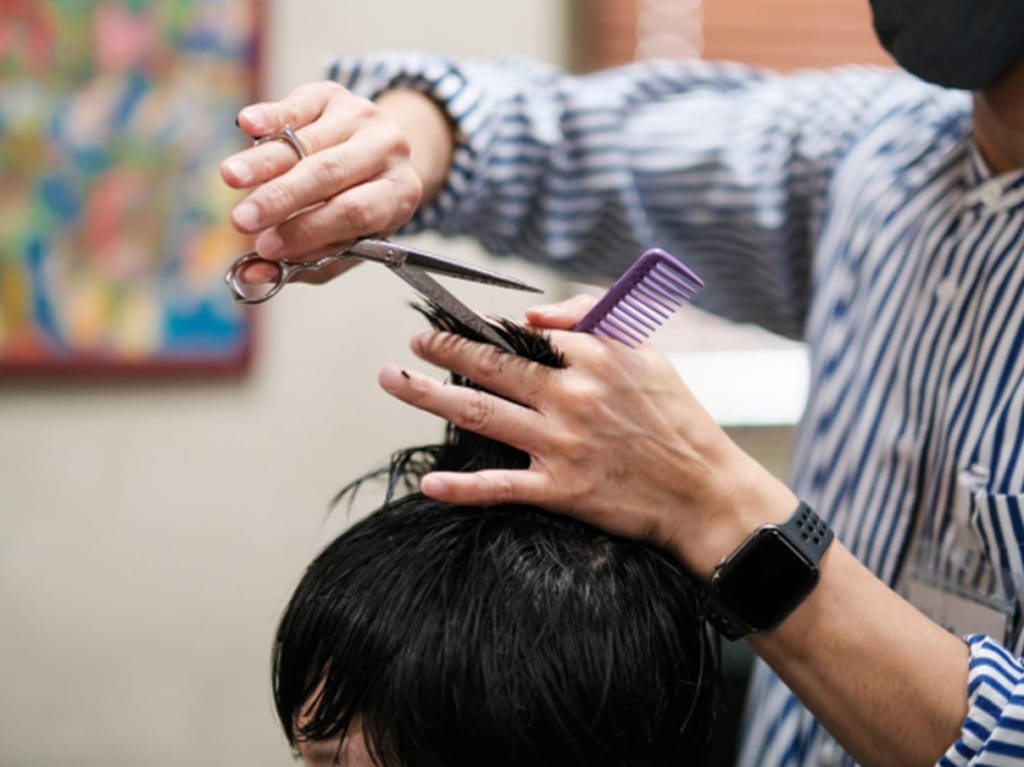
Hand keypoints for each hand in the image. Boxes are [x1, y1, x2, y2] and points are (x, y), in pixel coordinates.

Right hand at [220, 82, 445, 282]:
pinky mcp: (332, 94)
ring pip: (306, 142)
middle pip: (329, 174)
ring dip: (264, 161)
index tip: (266, 247)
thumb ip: (302, 263)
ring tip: (230, 177)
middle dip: (281, 198)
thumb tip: (251, 276)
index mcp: (399, 194)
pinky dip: (270, 116)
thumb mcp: (344, 243)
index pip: (353, 212)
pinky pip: (297, 106)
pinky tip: (247, 125)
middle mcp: (388, 150)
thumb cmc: (356, 209)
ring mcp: (361, 117)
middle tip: (241, 219)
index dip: (308, 230)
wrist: (379, 154)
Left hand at [378, 296, 796, 576]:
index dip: (481, 324)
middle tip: (414, 342)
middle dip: (444, 350)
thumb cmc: (676, 419)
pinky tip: (428, 482)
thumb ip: (594, 319)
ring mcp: (562, 444)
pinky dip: (463, 487)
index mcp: (594, 357)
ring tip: (393, 381)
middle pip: (491, 367)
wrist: (703, 490)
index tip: (451, 317)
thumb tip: (536, 315)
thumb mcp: (646, 352)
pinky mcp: (561, 489)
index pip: (523, 334)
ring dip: (430, 397)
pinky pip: (501, 486)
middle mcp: (572, 396)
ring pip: (482, 414)